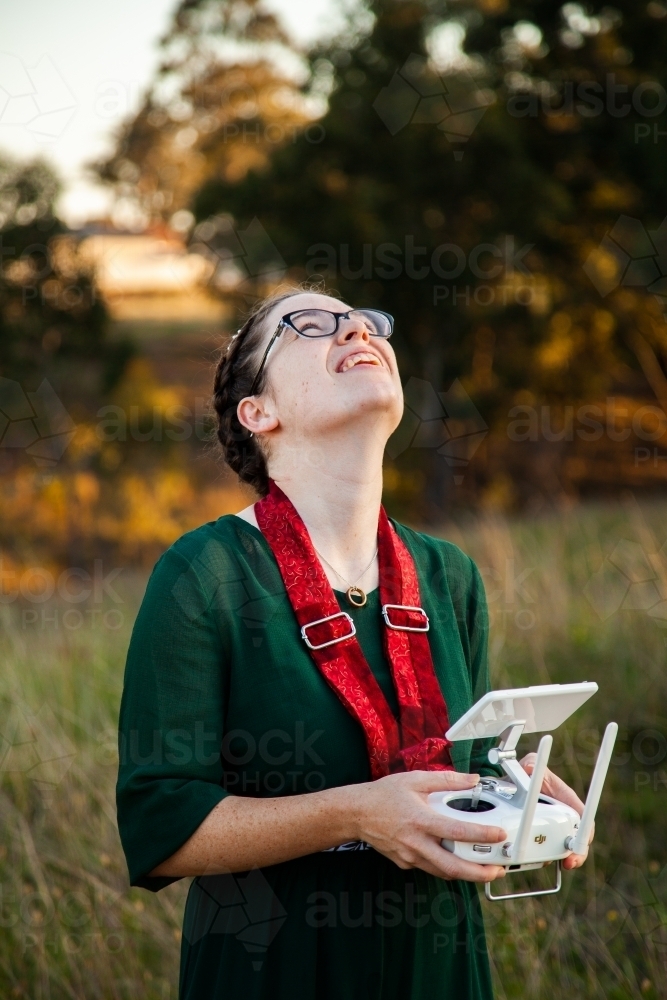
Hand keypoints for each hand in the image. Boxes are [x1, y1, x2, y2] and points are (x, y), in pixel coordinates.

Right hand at [348, 770, 507, 881]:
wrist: (356, 813)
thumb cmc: (384, 795)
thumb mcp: (415, 780)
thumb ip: (446, 780)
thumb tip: (472, 780)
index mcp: (421, 820)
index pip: (457, 832)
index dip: (481, 835)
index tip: (499, 835)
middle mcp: (416, 843)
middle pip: (453, 867)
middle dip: (479, 873)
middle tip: (498, 870)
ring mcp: (410, 857)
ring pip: (443, 872)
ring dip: (466, 874)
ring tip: (484, 870)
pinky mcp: (405, 863)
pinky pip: (430, 868)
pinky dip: (446, 867)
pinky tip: (455, 859)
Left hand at [519, 753, 591, 869]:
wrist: (510, 784)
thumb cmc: (526, 774)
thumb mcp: (529, 765)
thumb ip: (531, 764)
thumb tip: (530, 767)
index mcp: (567, 800)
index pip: (584, 819)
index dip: (586, 833)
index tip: (581, 843)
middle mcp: (563, 816)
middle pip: (577, 840)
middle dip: (577, 854)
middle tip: (568, 863)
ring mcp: (552, 828)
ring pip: (561, 849)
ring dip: (558, 858)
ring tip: (549, 863)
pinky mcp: (540, 837)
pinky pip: (546, 852)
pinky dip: (543, 858)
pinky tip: (536, 862)